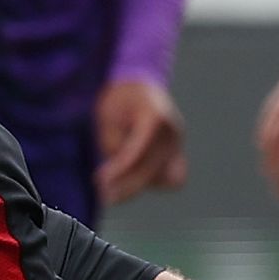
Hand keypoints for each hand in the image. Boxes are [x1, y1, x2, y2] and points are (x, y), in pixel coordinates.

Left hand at [94, 77, 185, 207]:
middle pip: (150, 169)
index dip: (118, 169)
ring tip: (118, 182)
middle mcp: (172, 132)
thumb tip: (117, 176)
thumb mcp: (107, 117)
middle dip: (126, 186)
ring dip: (140, 184)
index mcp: (154, 117)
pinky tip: (135, 180)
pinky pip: (174, 178)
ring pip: (163, 179)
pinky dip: (155, 182)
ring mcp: (179, 143)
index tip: (100, 180)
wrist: (141, 85)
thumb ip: (113, 145)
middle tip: (104, 195)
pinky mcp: (178, 152)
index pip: (137, 151)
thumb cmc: (120, 98)